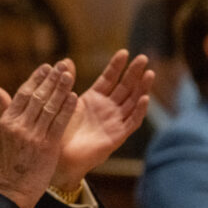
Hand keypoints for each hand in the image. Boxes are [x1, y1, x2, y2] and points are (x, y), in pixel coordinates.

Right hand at [0, 60, 76, 207]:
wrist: (12, 190)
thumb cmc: (7, 163)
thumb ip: (2, 111)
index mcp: (7, 122)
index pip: (23, 94)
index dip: (36, 79)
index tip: (46, 67)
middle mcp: (19, 126)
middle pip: (37, 97)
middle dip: (50, 79)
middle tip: (62, 65)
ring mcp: (33, 135)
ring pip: (49, 107)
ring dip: (61, 89)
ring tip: (70, 75)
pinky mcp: (47, 146)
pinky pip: (59, 123)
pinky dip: (66, 109)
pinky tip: (74, 97)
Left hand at [51, 50, 152, 190]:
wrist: (58, 156)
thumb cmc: (59, 129)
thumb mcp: (63, 102)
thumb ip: (66, 82)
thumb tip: (65, 60)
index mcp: (94, 98)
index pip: (109, 78)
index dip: (116, 66)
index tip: (124, 51)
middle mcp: (108, 108)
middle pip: (125, 87)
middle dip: (134, 72)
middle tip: (142, 57)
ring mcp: (114, 121)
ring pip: (133, 101)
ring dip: (142, 88)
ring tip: (149, 73)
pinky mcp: (117, 135)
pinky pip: (132, 122)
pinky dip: (139, 111)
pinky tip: (144, 99)